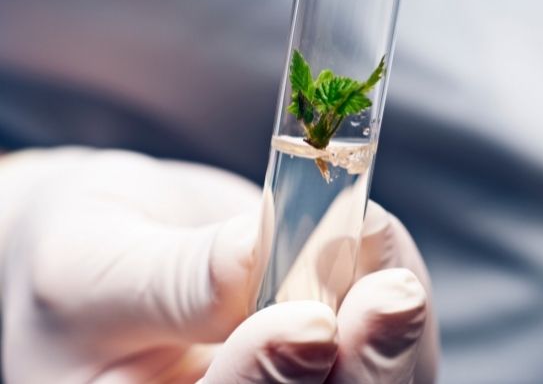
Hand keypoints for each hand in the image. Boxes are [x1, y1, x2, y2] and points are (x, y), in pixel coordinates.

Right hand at [0, 148, 437, 382]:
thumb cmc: (80, 260)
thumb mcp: (91, 264)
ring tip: (379, 247)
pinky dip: (394, 282)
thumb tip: (257, 253)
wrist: (113, 241)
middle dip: (366, 362)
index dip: (271, 379)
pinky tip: (375, 241)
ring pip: (374, 382)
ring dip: (393, 324)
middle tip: (391, 296)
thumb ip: (174, 278)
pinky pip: (390, 336)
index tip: (309, 320)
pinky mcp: (333, 349)